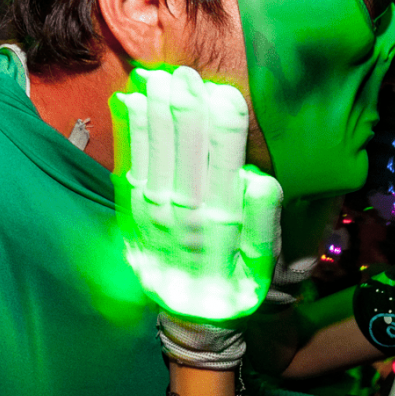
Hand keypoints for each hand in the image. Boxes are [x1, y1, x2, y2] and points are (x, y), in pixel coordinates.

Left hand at [114, 66, 283, 321]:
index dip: (223, 130)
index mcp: (223, 225)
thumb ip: (262, 224)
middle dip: (185, 112)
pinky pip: (131, 167)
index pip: (224, 167)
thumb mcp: (263, 267)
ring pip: (155, 156)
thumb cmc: (237, 286)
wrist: (192, 321)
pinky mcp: (134, 215)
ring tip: (159, 77)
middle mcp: (186, 216)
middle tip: (186, 74)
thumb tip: (261, 180)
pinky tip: (132, 102)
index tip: (225, 93)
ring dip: (156, 114)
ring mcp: (155, 215)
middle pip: (185, 155)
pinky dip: (131, 135)